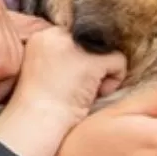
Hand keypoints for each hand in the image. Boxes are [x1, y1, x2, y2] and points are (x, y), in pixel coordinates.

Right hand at [0, 26, 125, 155]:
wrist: (38, 120)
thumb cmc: (39, 106)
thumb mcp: (41, 71)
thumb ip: (59, 57)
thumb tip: (84, 58)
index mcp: (40, 37)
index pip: (73, 38)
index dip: (78, 58)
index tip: (70, 79)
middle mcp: (56, 35)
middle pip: (90, 43)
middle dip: (89, 64)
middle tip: (77, 87)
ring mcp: (75, 46)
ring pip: (104, 51)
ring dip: (102, 72)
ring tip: (87, 91)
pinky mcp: (92, 61)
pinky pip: (118, 60)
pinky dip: (114, 79)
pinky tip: (98, 94)